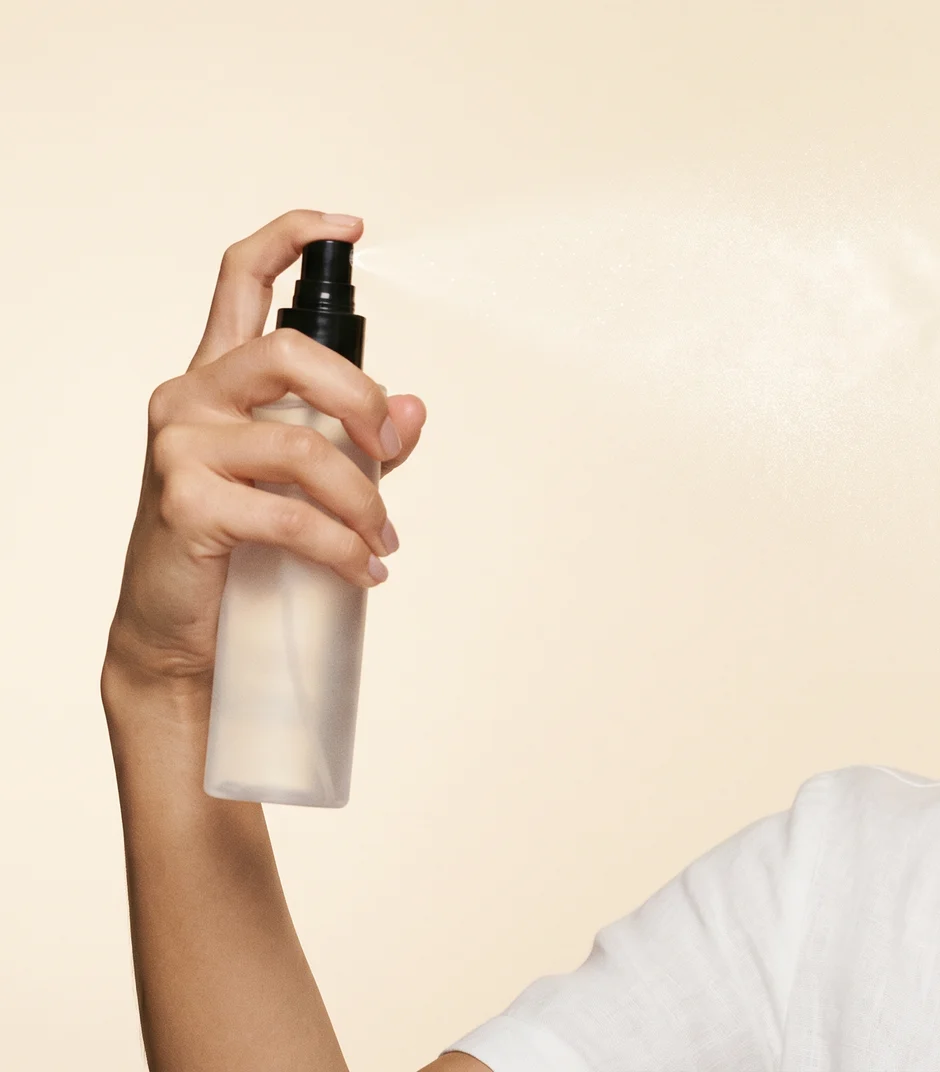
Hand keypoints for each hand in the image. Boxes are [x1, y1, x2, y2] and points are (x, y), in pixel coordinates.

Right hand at [104, 210, 427, 701]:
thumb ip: (360, 441)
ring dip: (363, 500)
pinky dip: (342, 546)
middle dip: (360, 403)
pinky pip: (288, 514)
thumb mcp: (305, 483)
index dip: (290, 238)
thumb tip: (414, 407)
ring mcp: (179, 448)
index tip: (345, 227)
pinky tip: (365, 570)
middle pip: (288, 354)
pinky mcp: (185, 504)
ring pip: (301, 447)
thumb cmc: (239, 547)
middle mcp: (189, 398)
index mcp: (215, 379)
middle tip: (393, 456)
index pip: (240, 280)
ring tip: (380, 540)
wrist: (177, 634)